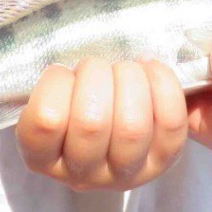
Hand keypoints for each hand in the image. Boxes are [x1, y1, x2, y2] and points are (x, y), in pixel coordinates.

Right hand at [15, 57, 188, 191]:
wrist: (109, 113)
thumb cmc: (71, 94)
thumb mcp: (47, 88)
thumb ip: (48, 72)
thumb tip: (48, 38)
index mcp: (42, 156)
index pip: (46, 120)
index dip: (56, 81)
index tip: (63, 71)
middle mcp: (82, 174)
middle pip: (91, 123)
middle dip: (96, 74)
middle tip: (96, 66)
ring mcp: (124, 173)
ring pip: (132, 126)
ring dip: (129, 79)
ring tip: (124, 69)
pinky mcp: (161, 161)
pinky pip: (170, 124)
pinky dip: (163, 84)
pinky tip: (149, 68)